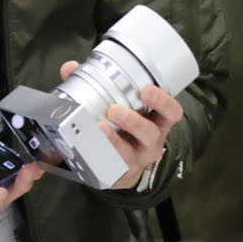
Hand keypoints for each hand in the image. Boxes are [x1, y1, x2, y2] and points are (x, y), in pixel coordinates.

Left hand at [58, 61, 182, 189]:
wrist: (122, 165)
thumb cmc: (124, 129)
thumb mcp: (121, 106)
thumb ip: (96, 85)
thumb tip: (71, 68)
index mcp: (156, 121)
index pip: (171, 111)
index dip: (163, 101)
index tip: (147, 90)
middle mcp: (151, 142)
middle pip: (152, 133)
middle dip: (134, 121)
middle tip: (114, 110)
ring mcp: (137, 159)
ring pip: (131, 154)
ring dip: (115, 141)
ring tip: (99, 129)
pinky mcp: (121, 173)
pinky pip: (114, 168)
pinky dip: (100, 156)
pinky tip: (89, 147)